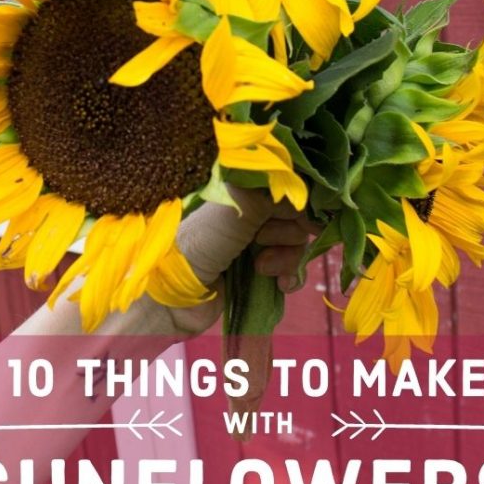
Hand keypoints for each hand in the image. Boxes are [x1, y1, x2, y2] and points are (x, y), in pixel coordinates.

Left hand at [142, 189, 316, 339]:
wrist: (174, 295)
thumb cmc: (199, 244)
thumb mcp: (236, 212)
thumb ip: (272, 196)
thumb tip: (309, 188)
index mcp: (246, 192)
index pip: (291, 190)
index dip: (303, 205)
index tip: (306, 219)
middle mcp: (254, 214)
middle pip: (299, 218)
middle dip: (287, 234)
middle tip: (260, 240)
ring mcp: (257, 243)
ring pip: (297, 246)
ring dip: (286, 259)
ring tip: (259, 268)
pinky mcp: (260, 272)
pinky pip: (292, 271)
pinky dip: (289, 277)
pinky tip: (278, 285)